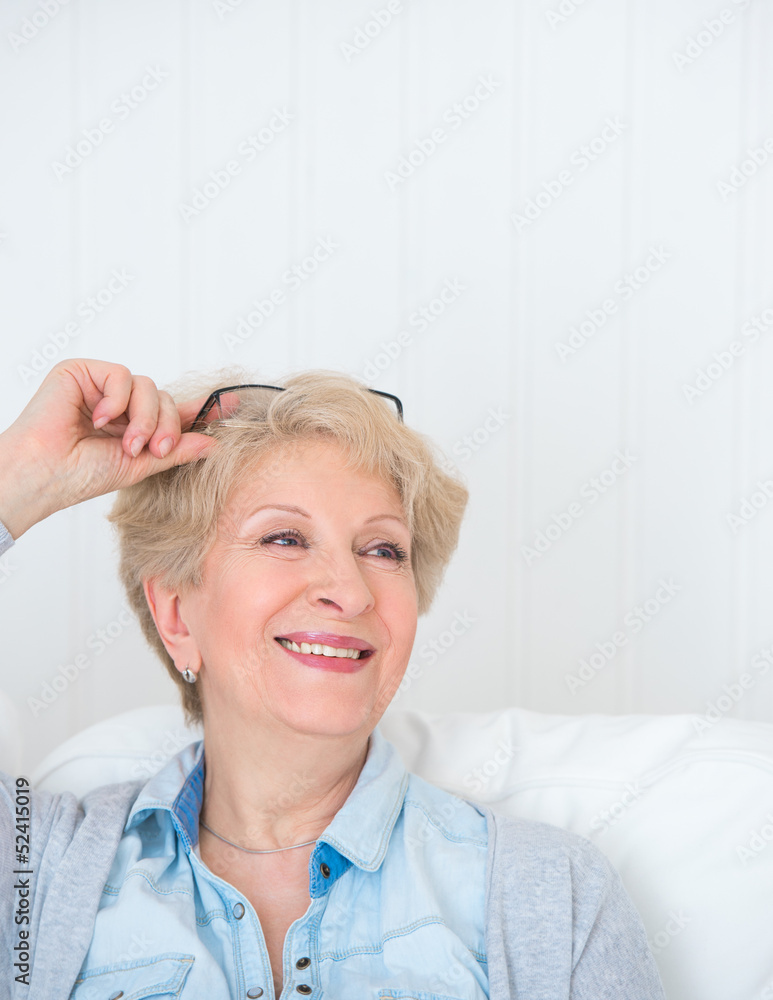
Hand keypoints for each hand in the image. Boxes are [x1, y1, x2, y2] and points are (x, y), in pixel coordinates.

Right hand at [0, 359, 215, 538]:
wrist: (46, 474)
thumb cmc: (81, 475)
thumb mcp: (140, 465)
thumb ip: (175, 451)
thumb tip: (213, 443)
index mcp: (132, 425)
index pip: (171, 411)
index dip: (201, 408)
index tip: (232, 403)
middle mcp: (119, 404)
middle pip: (163, 398)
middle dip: (165, 425)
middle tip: (154, 449)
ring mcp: (100, 386)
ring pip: (148, 386)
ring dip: (143, 417)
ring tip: (127, 443)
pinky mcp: (82, 372)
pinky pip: (121, 374)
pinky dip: (117, 400)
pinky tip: (100, 419)